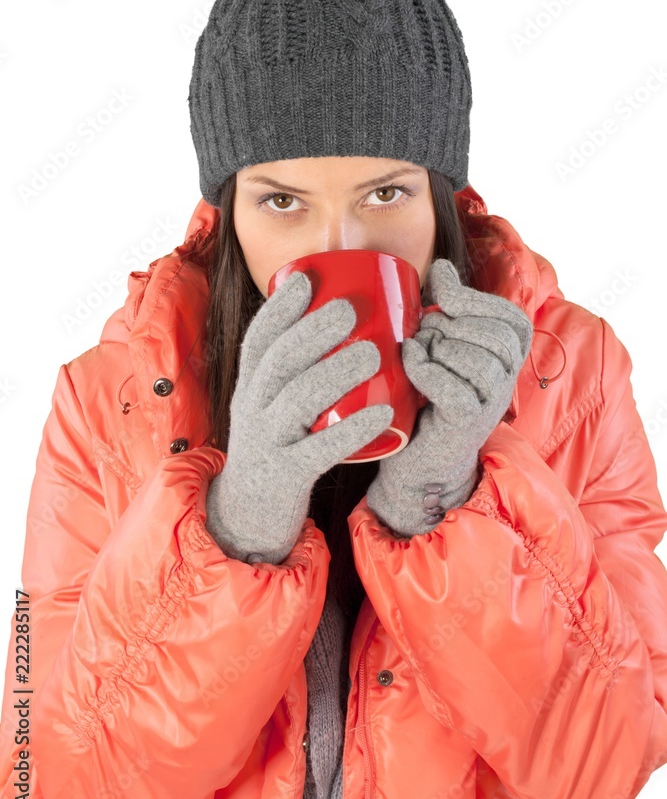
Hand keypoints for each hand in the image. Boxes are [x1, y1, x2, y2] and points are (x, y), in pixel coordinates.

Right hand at [205, 270, 393, 564]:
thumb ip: (295, 375)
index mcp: (250, 389)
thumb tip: (342, 327)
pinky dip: (351, 431)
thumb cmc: (275, 449)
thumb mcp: (270, 408)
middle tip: (349, 310)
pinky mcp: (286, 476)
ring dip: (335, 372)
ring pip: (297, 400)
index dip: (278, 309)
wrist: (247, 518)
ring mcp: (267, 443)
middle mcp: (252, 410)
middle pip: (278, 363)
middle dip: (312, 331)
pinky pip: (318, 450)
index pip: (257, 341)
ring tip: (373, 353)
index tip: (304, 280)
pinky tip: (381, 414)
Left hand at [366, 258, 532, 537]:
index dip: (469, 300)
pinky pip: (455, 387)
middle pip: (492, 335)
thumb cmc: (426, 389)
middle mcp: (510, 377)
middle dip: (450, 325)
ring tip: (416, 352)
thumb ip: (446, 305)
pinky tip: (410, 363)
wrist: (417, 453)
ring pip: (477, 360)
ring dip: (438, 348)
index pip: (506, 314)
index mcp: (510, 351)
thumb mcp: (439, 339)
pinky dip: (426, 370)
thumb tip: (442, 266)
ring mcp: (492, 402)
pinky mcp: (469, 424)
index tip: (438, 300)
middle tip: (422, 336)